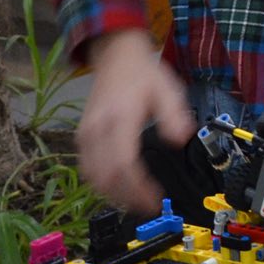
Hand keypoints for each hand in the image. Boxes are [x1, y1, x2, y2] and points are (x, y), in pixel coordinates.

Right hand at [79, 28, 194, 213]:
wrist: (115, 55)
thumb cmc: (143, 73)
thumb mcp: (168, 88)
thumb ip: (175, 115)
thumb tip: (181, 139)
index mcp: (120, 118)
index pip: (124, 164)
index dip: (138, 188)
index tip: (155, 200)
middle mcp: (98, 129)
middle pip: (106, 176)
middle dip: (127, 197)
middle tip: (149, 207)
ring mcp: (86, 134)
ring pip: (93, 176)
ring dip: (113, 194)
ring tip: (136, 202)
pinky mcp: (82, 136)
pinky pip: (87, 168)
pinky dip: (101, 183)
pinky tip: (118, 188)